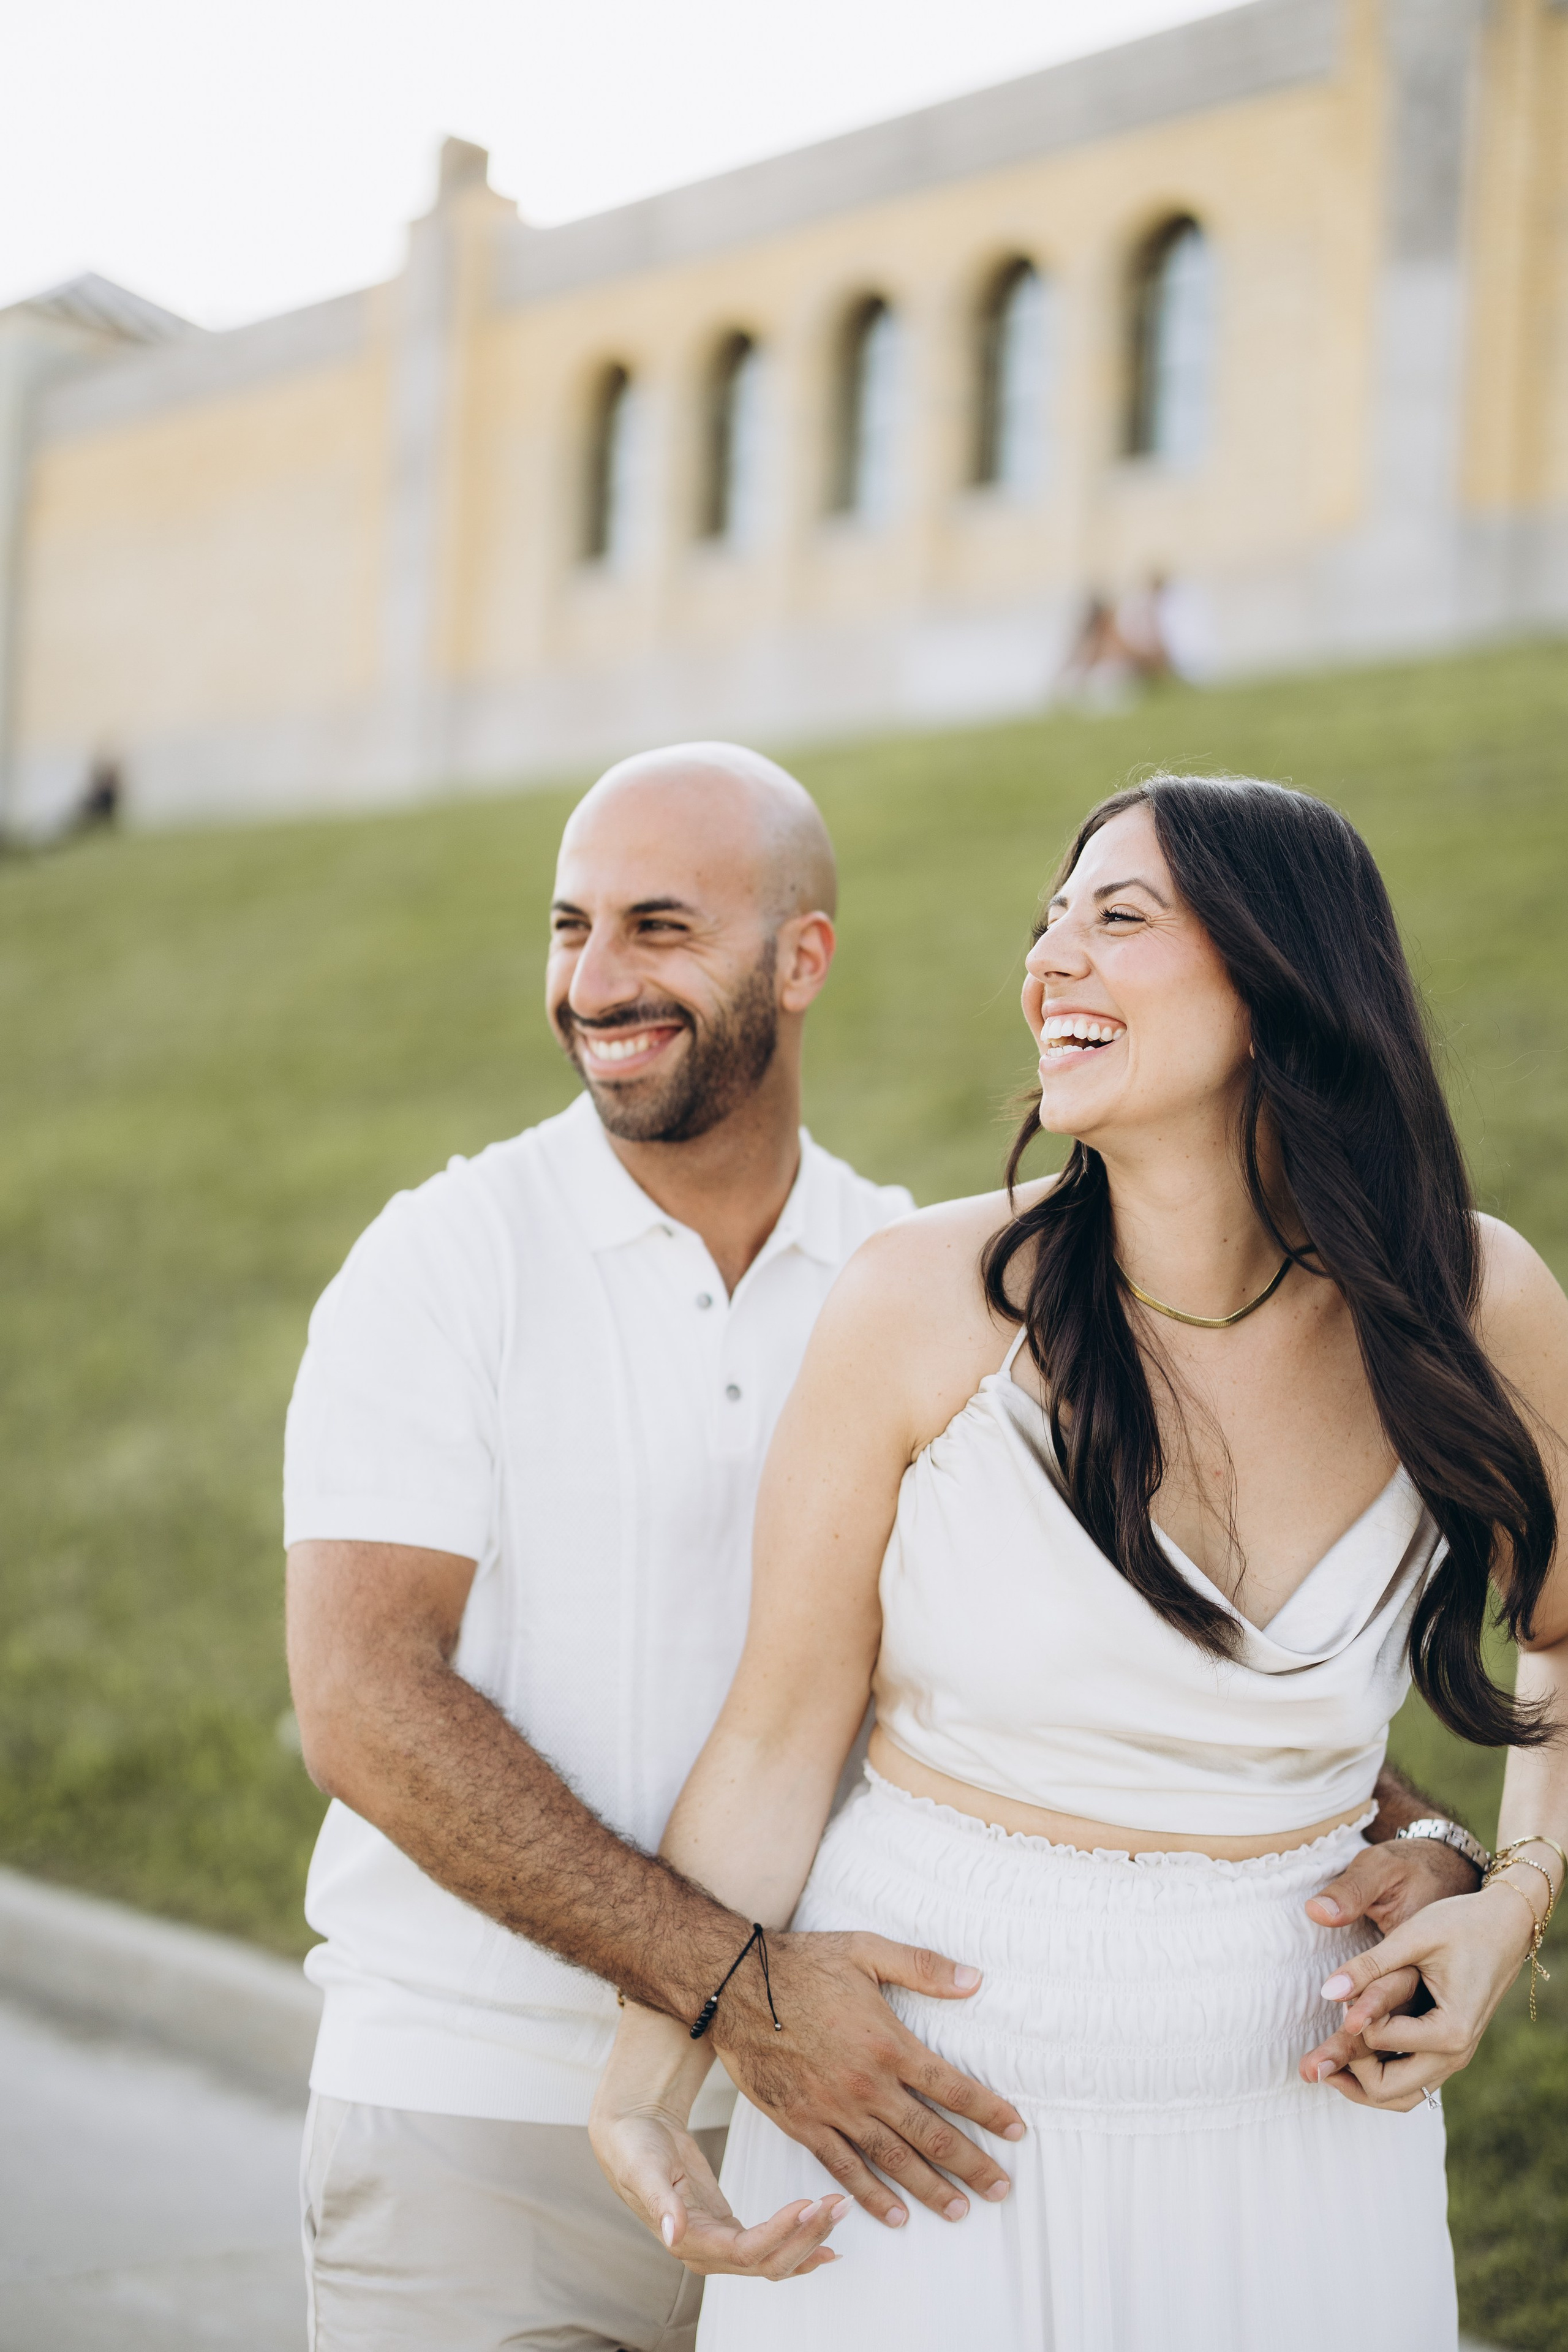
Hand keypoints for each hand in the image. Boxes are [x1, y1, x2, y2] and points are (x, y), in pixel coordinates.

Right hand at [589, 2104, 845, 2279]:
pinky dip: (800, 2245)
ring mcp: (720, 2245)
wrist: (631, 2134)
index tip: (807, 2203)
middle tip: (837, 2204)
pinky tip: (826, 2241)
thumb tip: (672, 2234)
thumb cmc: (635, 2147)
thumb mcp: (644, 2168)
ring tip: (840, 2210)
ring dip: (810, 2238)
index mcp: (688, 2241)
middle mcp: (707, 2253)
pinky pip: (772, 2248)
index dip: (780, 2233)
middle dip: (807, 2236)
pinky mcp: (729, 2229)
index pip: (746, 2251)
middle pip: (768, 2261)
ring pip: (775, 2258)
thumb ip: (660, 2201)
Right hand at [711, 1930, 1024, 2229]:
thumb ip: (924, 1967)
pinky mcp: (803, 2124)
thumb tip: (976, 1980)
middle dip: (971, 2164)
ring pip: (892, 2160)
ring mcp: (834, 2110)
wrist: (736, 1987)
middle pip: (930, 2135)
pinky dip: (870, 2196)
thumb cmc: (804, 1964)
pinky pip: (843, 2169)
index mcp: (889, 2045)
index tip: (1017, 2131)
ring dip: (929, 2188)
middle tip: (1002, 2190)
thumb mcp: (868, 1950)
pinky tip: (894, 2215)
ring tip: (960, 2210)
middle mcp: (867, 2085)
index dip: (989, 2112)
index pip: (953, 2088)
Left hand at [1299, 1834, 1477, 2086]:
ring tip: (1326, 2062)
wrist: (1506, 1925)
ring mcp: (1454, 2057)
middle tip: (1312, 2057)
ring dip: (1362, 2084)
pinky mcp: (1448, 2050)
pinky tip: (1353, 2053)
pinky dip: (1381, 2076)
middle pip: (1389, 2090)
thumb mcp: (1412, 1937)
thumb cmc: (1461, 1924)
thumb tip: (1326, 1992)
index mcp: (1450, 2030)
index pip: (1380, 2042)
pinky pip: (1413, 2081)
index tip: (1344, 1992)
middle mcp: (1455, 2054)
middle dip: (1347, 2074)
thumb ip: (1369, 1966)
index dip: (1351, 2019)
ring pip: (1402, 2096)